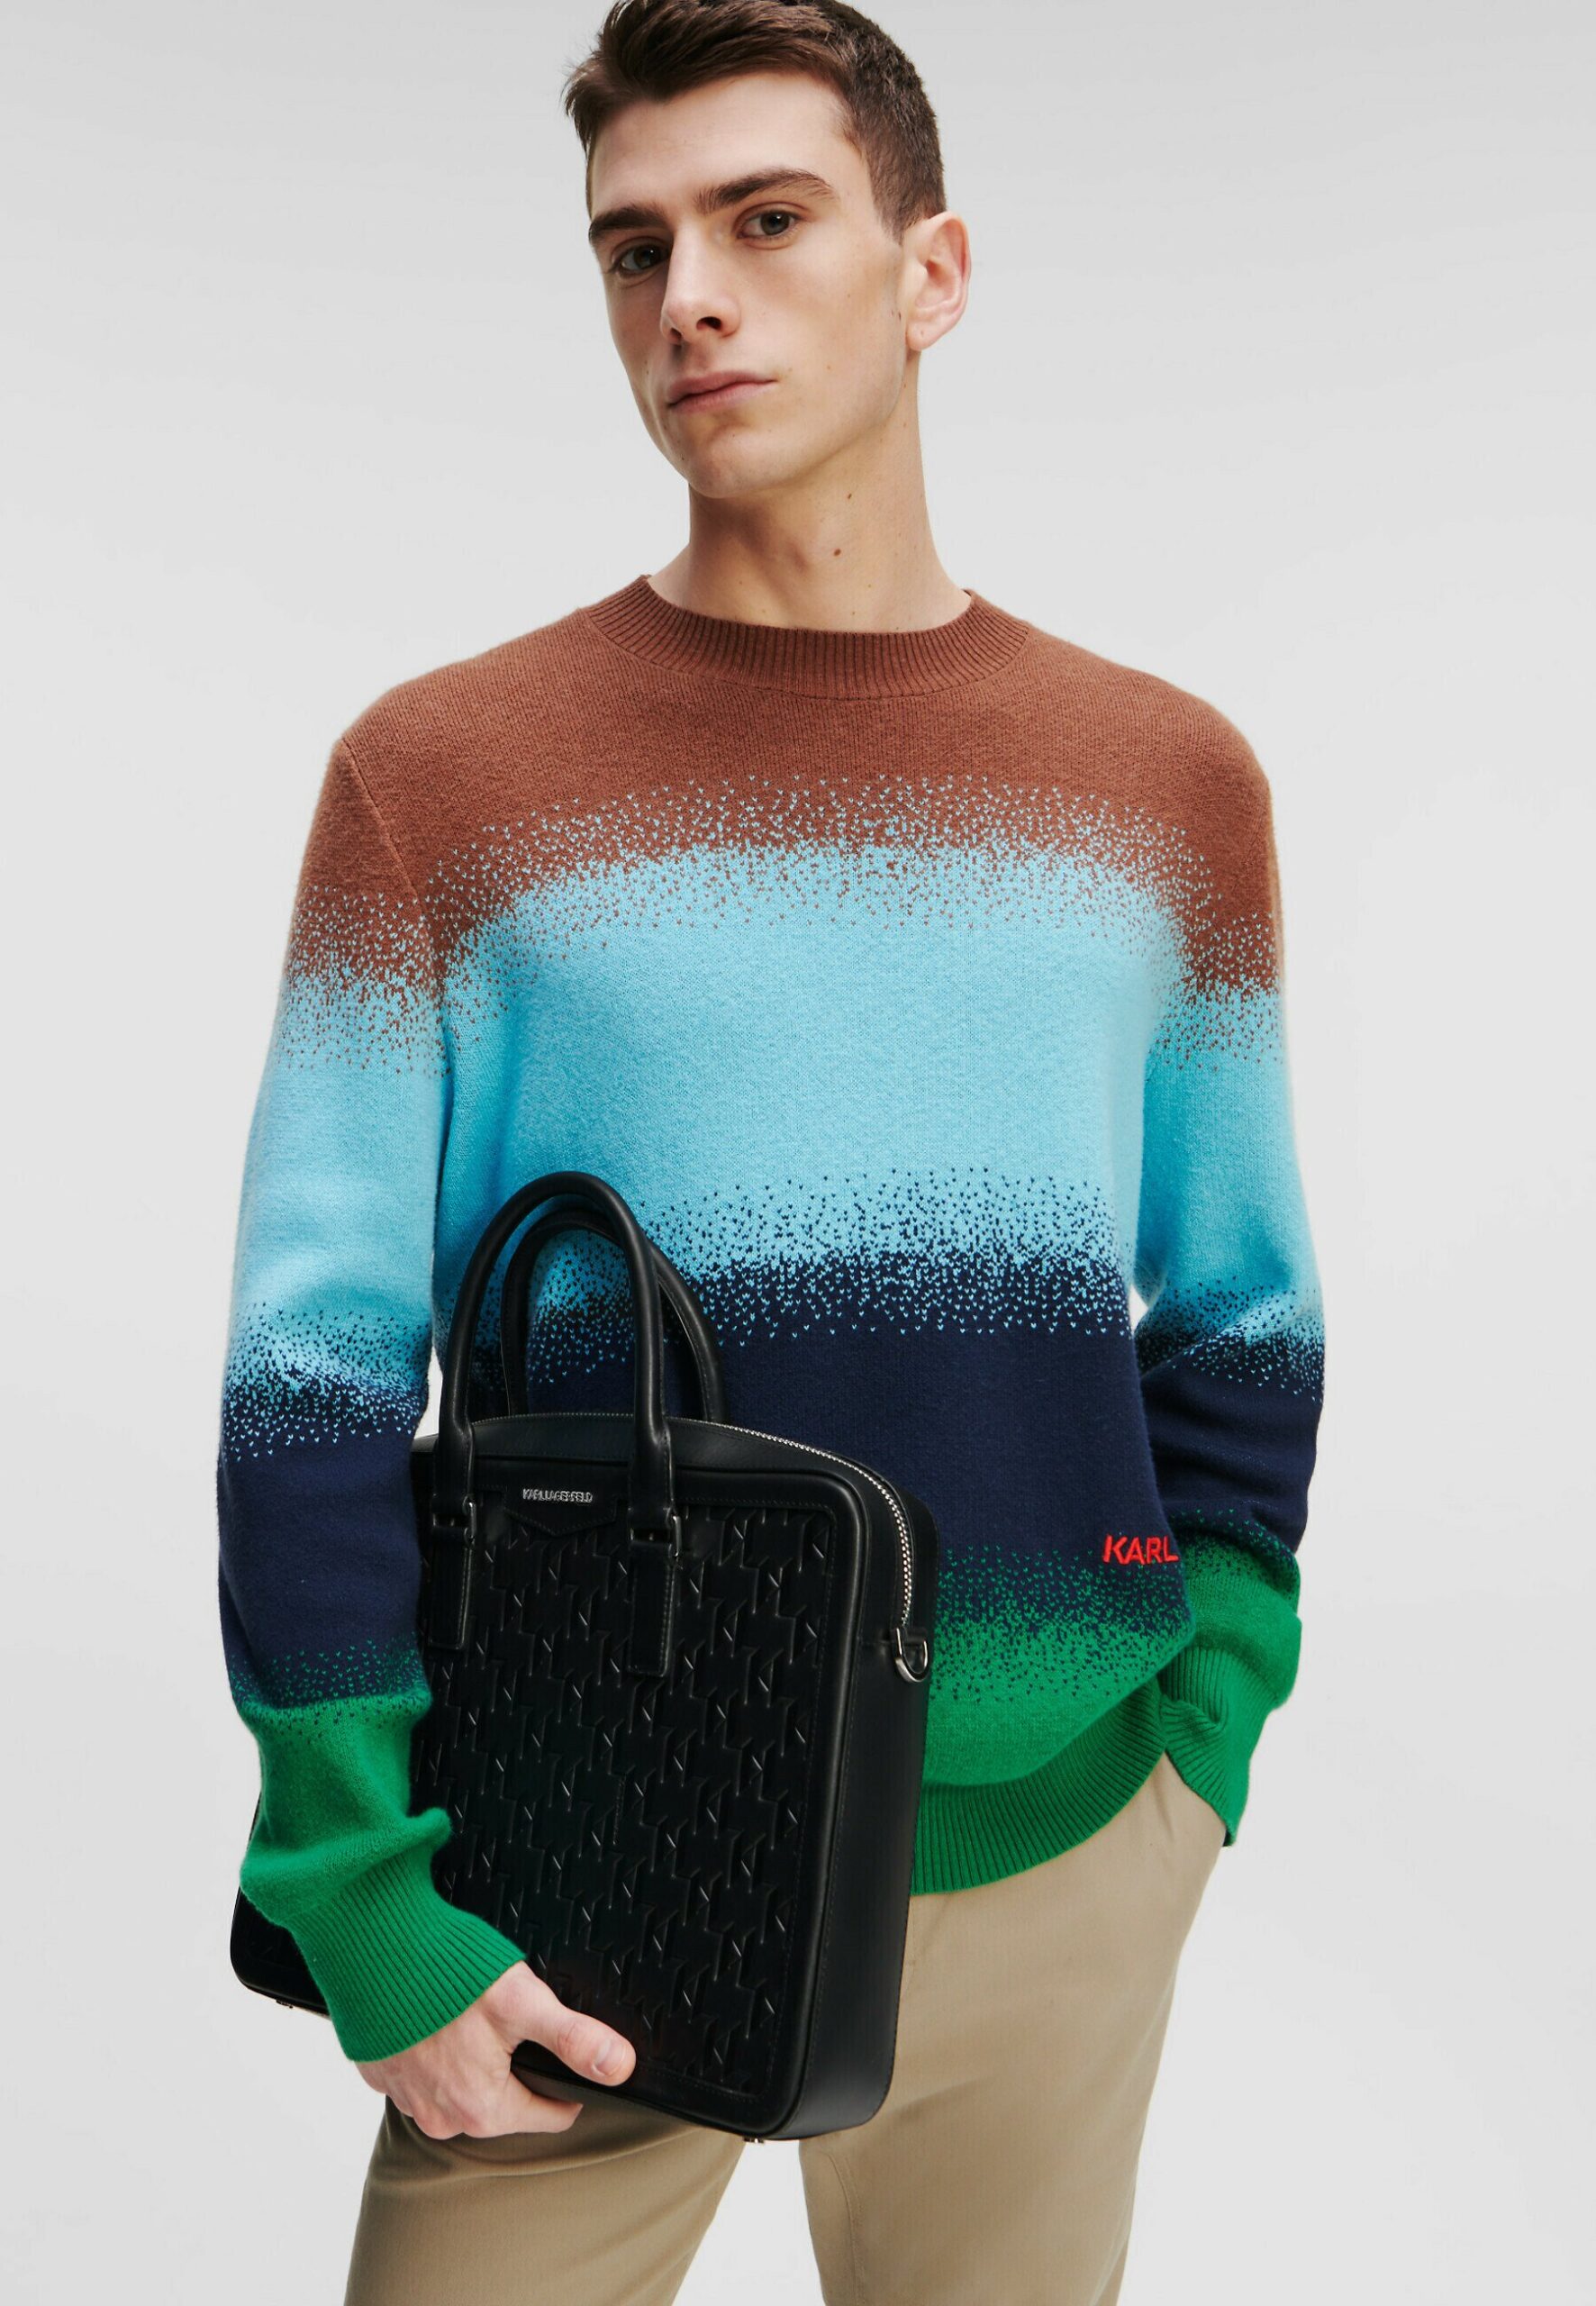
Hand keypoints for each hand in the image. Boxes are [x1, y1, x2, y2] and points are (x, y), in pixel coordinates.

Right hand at [355, 1961, 636, 2139]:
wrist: (370, 1950)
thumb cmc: (445, 1976)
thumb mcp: (523, 2001)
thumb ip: (574, 2038)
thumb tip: (620, 2067)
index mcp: (482, 2109)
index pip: (549, 2115)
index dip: (569, 2084)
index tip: (568, 2052)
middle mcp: (441, 2117)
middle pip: (504, 2102)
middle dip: (517, 2066)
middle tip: (513, 2019)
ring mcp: (406, 2098)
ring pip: (461, 2087)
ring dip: (472, 2058)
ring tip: (473, 2012)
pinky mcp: (381, 2073)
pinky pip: (422, 2071)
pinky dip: (434, 2048)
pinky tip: (437, 2014)